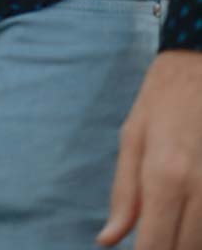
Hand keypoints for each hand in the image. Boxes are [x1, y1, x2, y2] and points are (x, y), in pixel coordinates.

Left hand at [100, 49, 201, 248]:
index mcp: (164, 178)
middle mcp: (199, 191)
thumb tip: (107, 240)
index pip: (155, 247)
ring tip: (165, 228)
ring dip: (185, 242)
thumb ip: (124, 194)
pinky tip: (187, 220)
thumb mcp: (133, 137)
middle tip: (151, 240)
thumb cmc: (163, 99)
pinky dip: (200, 232)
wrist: (200, 68)